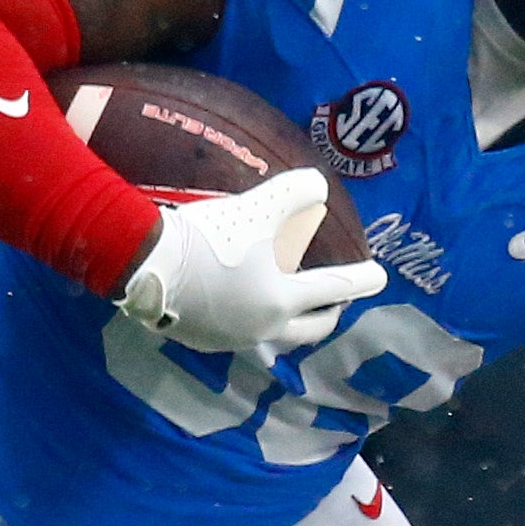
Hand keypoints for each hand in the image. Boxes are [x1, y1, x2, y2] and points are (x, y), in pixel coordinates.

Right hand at [116, 167, 378, 358]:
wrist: (144, 266)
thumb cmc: (209, 240)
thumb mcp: (257, 209)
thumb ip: (295, 194)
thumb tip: (319, 185)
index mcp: (283, 300)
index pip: (334, 288)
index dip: (361, 280)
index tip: (380, 277)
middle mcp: (263, 328)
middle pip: (310, 328)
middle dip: (328, 314)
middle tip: (336, 302)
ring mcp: (231, 339)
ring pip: (274, 334)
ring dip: (289, 321)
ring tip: (288, 305)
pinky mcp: (200, 340)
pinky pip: (235, 333)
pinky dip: (247, 319)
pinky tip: (238, 306)